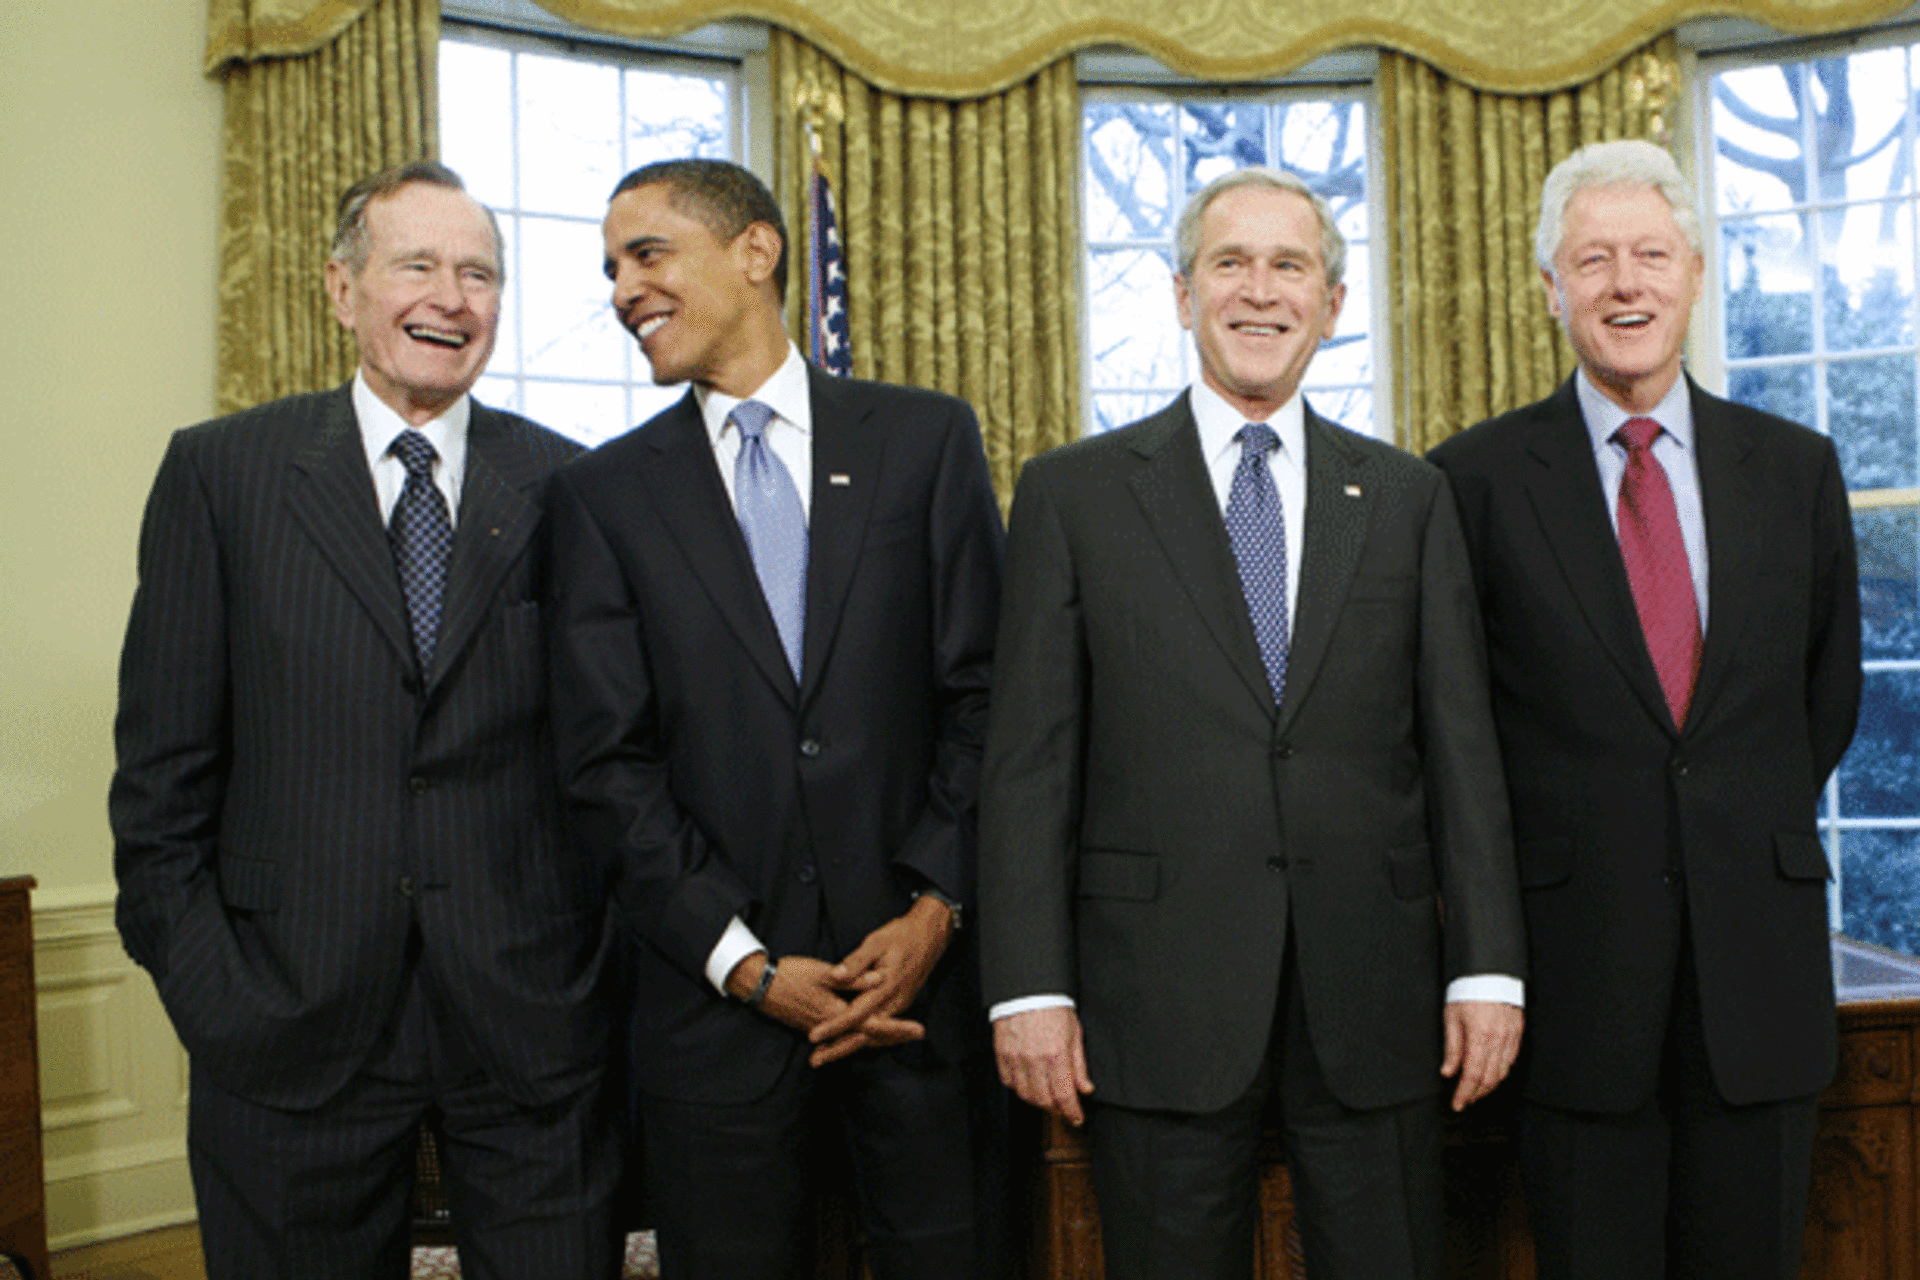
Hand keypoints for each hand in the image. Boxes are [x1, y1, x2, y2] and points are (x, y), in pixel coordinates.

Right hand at [726, 952, 925, 1060]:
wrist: (760, 985)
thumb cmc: (792, 975)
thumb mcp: (824, 973)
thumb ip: (854, 978)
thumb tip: (881, 979)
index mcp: (838, 1013)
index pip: (875, 1025)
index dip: (898, 1027)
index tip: (918, 1029)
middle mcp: (832, 1027)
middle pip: (870, 1038)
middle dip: (894, 1036)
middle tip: (917, 1034)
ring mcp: (822, 1030)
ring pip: (857, 1039)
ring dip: (880, 1038)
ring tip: (900, 1035)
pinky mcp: (815, 1027)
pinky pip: (844, 1037)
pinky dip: (860, 1037)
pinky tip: (868, 1033)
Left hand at [806, 895, 955, 1064]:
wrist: (930, 935)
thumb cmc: (901, 935)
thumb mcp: (876, 942)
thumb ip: (856, 962)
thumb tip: (835, 976)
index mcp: (886, 987)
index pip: (855, 1014)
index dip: (834, 1026)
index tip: (813, 1037)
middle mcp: (894, 1002)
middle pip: (865, 1034)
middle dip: (839, 1048)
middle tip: (815, 1060)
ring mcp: (899, 1005)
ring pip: (874, 1036)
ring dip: (850, 1047)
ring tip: (825, 1055)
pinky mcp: (900, 1004)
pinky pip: (881, 1030)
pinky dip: (864, 1039)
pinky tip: (849, 1042)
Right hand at [994, 1006, 1093, 1125]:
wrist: (1029, 989)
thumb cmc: (1053, 1007)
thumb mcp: (1075, 1034)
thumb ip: (1079, 1065)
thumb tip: (1085, 1088)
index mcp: (1057, 1054)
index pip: (1065, 1095)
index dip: (1072, 1112)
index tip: (1077, 1118)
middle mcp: (1035, 1059)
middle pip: (1044, 1100)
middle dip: (1056, 1109)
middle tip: (1063, 1108)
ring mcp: (1016, 1058)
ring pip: (1025, 1094)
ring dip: (1038, 1101)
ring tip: (1046, 1095)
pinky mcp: (1002, 1054)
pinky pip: (1008, 1082)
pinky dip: (1019, 1088)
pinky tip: (1028, 1083)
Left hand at [1442, 1000, 1522, 1110]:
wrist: (1488, 971)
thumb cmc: (1468, 990)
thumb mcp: (1451, 1017)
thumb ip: (1452, 1048)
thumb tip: (1448, 1071)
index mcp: (1480, 1036)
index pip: (1473, 1075)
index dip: (1464, 1094)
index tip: (1457, 1104)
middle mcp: (1499, 1039)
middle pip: (1489, 1078)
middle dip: (1476, 1094)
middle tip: (1464, 1101)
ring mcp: (1511, 1037)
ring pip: (1502, 1072)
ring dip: (1489, 1086)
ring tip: (1476, 1092)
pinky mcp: (1517, 1032)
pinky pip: (1511, 1060)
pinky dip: (1501, 1073)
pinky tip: (1492, 1076)